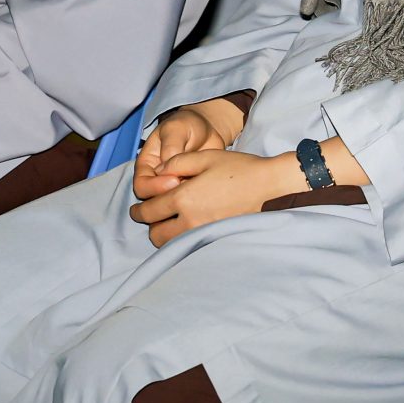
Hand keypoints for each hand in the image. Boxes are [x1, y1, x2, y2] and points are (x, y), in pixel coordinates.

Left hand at [127, 149, 301, 248]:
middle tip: (152, 214)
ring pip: (171, 244)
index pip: (149, 211)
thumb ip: (176, 163)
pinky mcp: (215, 238)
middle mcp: (190, 220)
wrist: (267, 184)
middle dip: (150, 224)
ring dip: (164, 234)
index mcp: (184, 197)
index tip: (136, 208)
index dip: (138, 210)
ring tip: (169, 221)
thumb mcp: (204, 157)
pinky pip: (187, 245)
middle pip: (156, 234)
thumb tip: (157, 172)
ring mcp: (204, 233)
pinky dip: (180, 239)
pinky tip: (185, 227)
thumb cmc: (237, 168)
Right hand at [132, 102, 240, 200]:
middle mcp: (157, 179)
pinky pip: (189, 203)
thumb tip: (168, 171)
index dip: (154, 187)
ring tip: (199, 185)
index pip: (141, 186)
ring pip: (172, 204)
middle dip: (169, 197)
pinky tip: (207, 189)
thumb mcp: (176, 129)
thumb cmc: (186, 125)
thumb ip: (170, 147)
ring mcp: (174, 186)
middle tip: (188, 185)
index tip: (174, 180)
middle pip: (153, 201)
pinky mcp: (190, 191)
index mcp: (147, 165)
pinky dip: (197, 200)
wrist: (208, 128)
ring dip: (184, 200)